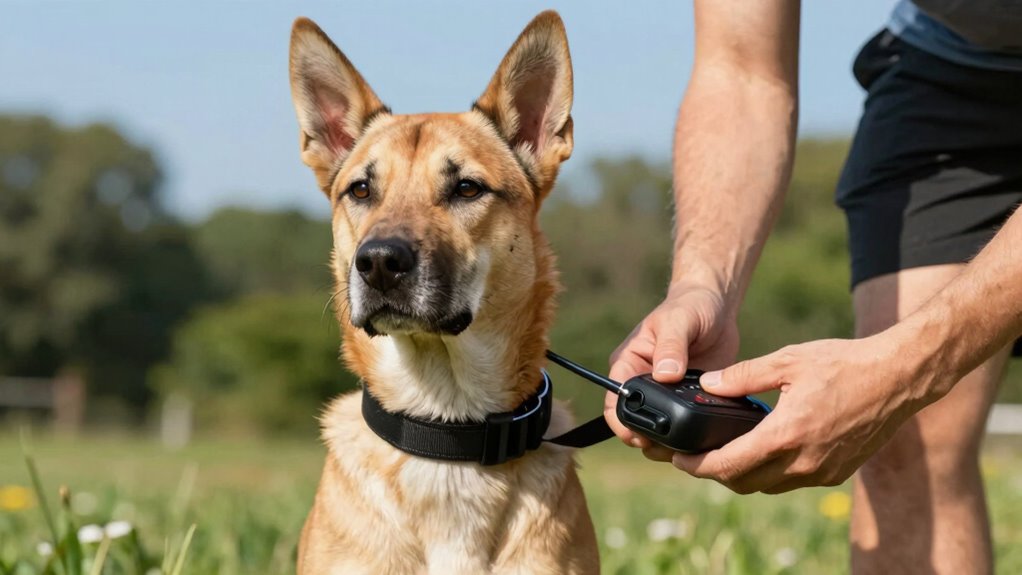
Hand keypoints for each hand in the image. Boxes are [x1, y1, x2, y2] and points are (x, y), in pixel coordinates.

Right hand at [606, 283, 739, 458]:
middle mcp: (643, 382)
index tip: (638, 437)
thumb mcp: (679, 320)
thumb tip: (665, 375)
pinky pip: (684, 426)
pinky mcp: (687, 401)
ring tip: (686, 449)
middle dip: (646, 439)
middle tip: (667, 448)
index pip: (614, 400)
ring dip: (668, 443)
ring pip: (658, 430)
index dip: (621, 423)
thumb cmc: (690, 305)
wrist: (715, 305)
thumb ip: (671, 346)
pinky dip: (691, 437)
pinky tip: (703, 440)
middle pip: (634, 422)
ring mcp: (666, 395)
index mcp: (630, 364)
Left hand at [672, 333, 941, 493]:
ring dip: (743, 474)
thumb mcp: (787, 361)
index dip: (697, 466)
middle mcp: (802, 462)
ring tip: (727, 451)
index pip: (728, 465)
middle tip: (698, 454)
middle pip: (742, 482)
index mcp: (786, 434)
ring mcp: (821, 472)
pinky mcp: (835, 474)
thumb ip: (742, 376)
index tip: (680, 460)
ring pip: (767, 486)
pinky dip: (771, 472)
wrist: (898, 378)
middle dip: (715, 472)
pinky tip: (765, 449)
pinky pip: (792, 482)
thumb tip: (707, 385)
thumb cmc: (843, 363)